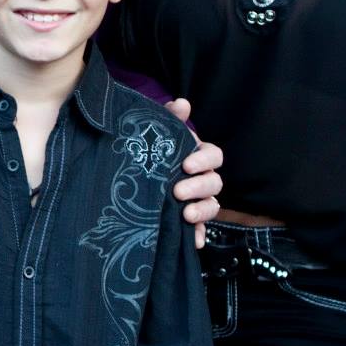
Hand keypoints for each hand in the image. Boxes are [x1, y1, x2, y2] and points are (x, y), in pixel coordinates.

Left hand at [164, 98, 224, 248]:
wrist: (131, 180)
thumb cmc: (151, 153)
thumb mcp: (157, 134)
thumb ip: (170, 118)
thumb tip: (183, 102)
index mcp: (198, 157)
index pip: (214, 155)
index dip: (204, 160)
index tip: (186, 164)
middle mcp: (203, 179)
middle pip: (215, 183)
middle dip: (198, 187)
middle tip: (177, 191)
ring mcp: (198, 201)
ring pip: (212, 206)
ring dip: (202, 211)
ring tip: (185, 215)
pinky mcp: (190, 221)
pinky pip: (201, 230)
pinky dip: (199, 235)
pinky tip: (194, 242)